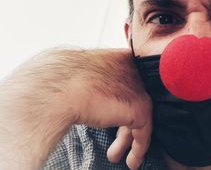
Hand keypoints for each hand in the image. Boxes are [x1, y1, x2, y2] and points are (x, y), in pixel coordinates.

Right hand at [0, 48, 151, 169]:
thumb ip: (93, 82)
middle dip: (123, 124)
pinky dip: (138, 149)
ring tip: (116, 155)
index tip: (114, 120)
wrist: (58, 89)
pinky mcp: (140, 108)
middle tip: (114, 140)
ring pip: (139, 117)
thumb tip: (85, 94)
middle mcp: (133, 71)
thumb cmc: (60, 81)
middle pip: (132, 100)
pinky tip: (132, 160)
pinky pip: (144, 132)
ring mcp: (139, 89)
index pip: (128, 82)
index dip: (120, 103)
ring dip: (128, 140)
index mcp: (118, 58)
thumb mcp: (81, 75)